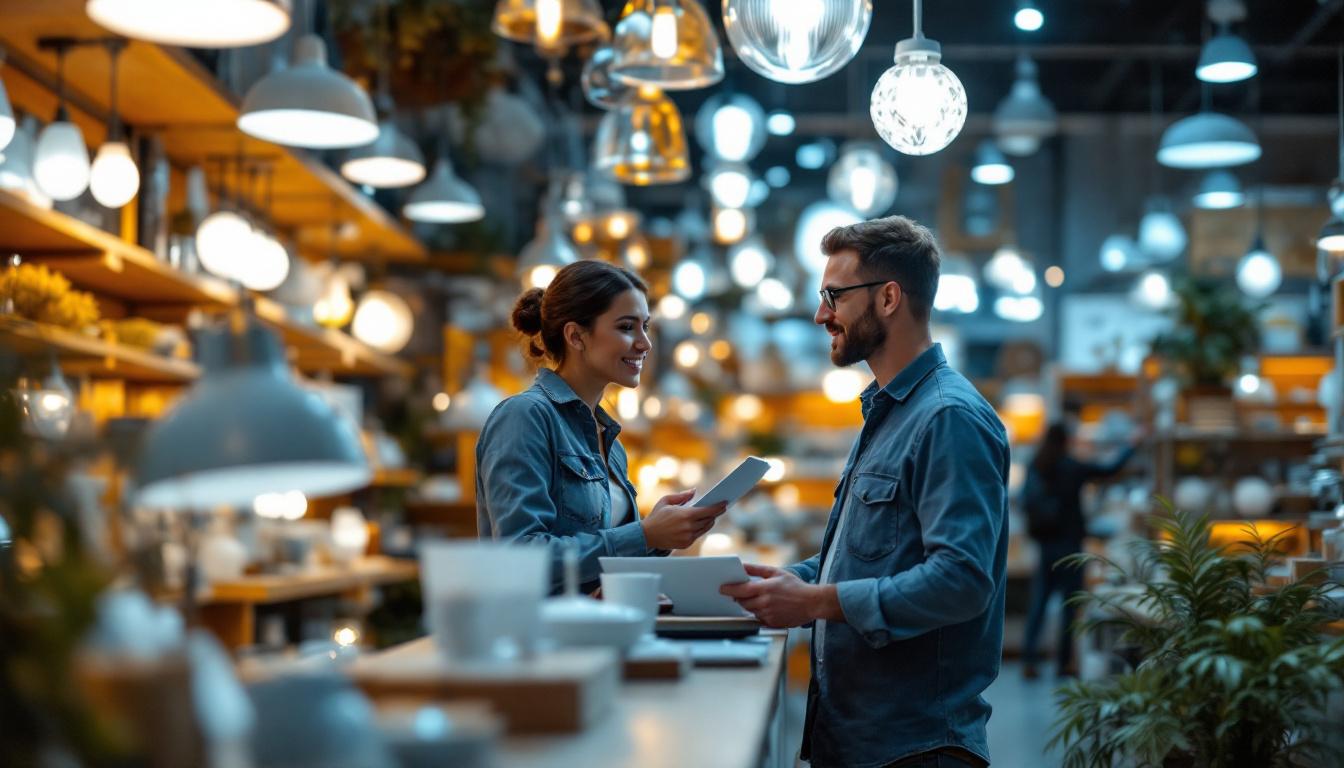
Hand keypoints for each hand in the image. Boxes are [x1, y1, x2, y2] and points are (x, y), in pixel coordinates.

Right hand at [640, 489, 727, 549]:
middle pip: (709, 520)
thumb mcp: (666, 501)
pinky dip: (701, 528)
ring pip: (705, 528)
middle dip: (715, 513)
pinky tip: (701, 523)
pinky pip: (698, 535)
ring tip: (712, 515)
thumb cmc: (656, 516)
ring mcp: (688, 537)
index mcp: (685, 515)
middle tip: (721, 508)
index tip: (725, 503)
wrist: (646, 535)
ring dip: (710, 521)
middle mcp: (688, 527)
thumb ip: (682, 496)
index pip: (707, 511)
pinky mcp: (686, 544)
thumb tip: (694, 491)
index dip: (718, 507)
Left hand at [719, 564, 843, 628]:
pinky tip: (767, 606)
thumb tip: (742, 566)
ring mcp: (768, 615)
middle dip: (739, 597)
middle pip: (742, 602)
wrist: (811, 603)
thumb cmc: (795, 586)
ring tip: (758, 598)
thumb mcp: (776, 572)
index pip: (740, 590)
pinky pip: (759, 618)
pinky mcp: (772, 623)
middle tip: (740, 592)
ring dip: (749, 604)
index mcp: (765, 589)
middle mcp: (765, 603)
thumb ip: (757, 570)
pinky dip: (759, 612)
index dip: (729, 589)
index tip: (722, 588)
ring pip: (750, 610)